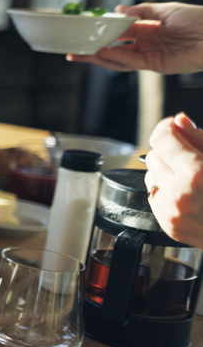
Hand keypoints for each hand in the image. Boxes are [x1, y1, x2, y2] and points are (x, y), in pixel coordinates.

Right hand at [68, 2, 202, 73]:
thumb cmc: (199, 19)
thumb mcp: (167, 9)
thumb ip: (141, 11)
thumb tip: (117, 10)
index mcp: (149, 28)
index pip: (120, 31)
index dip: (102, 31)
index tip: (84, 30)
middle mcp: (146, 43)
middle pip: (114, 47)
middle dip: (93, 48)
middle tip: (72, 48)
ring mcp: (150, 55)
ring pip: (118, 58)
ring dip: (98, 57)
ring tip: (78, 54)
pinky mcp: (157, 65)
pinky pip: (131, 63)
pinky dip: (115, 59)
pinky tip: (101, 54)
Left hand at [144, 113, 202, 247]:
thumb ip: (199, 139)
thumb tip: (179, 120)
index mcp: (196, 174)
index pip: (161, 138)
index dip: (168, 128)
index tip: (175, 127)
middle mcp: (179, 194)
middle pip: (153, 156)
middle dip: (168, 152)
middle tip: (191, 156)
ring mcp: (171, 213)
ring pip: (150, 177)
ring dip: (165, 172)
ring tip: (191, 177)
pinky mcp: (168, 225)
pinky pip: (154, 198)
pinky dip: (166, 191)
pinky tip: (188, 193)